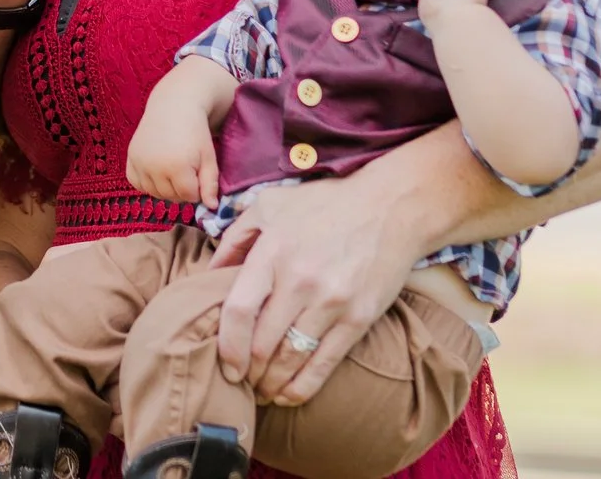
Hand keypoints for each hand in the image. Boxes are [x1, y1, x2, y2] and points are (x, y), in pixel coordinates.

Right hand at [127, 82, 221, 207]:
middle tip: (187, 169)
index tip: (199, 173)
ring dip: (165, 188)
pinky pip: (137, 184)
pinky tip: (157, 170)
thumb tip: (211, 208)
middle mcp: (154, 167)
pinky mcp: (130, 157)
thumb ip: (210, 184)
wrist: (173, 105)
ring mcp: (140, 162)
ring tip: (174, 168)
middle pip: (171, 196)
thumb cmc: (196, 132)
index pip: (189, 197)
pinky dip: (147, 182)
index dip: (198, 189)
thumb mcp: (209, 157)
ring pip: (154, 193)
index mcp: (177, 166)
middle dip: (182, 189)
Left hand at [207, 165, 444, 406]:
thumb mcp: (270, 205)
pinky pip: (325, 364)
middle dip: (247, 371)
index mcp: (273, 252)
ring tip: (262, 390)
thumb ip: (235, 237)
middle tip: (241, 381)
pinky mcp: (358, 318)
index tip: (225, 364)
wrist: (390, 208)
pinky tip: (289, 395)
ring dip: (271, 383)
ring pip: (291, 359)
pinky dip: (303, 387)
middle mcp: (299, 280)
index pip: (239, 310)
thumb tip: (209, 274)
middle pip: (263, 343)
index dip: (227, 345)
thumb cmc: (324, 205)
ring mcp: (331, 302)